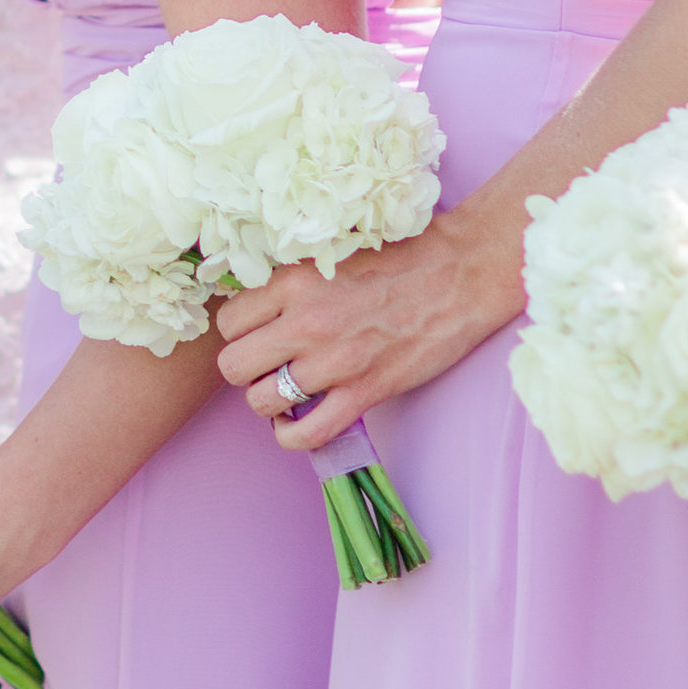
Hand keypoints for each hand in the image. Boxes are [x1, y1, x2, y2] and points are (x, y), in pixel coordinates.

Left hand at [213, 203, 522, 446]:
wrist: (460, 274)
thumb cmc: (400, 257)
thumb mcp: (331, 252)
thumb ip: (291, 280)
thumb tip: (255, 304)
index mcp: (294, 280)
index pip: (227, 322)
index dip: (240, 333)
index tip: (258, 333)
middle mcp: (306, 321)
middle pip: (234, 366)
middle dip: (246, 369)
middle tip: (269, 363)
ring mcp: (335, 361)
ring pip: (261, 401)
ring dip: (269, 401)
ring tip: (288, 389)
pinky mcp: (365, 392)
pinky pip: (306, 434)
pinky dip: (292, 435)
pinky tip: (297, 422)